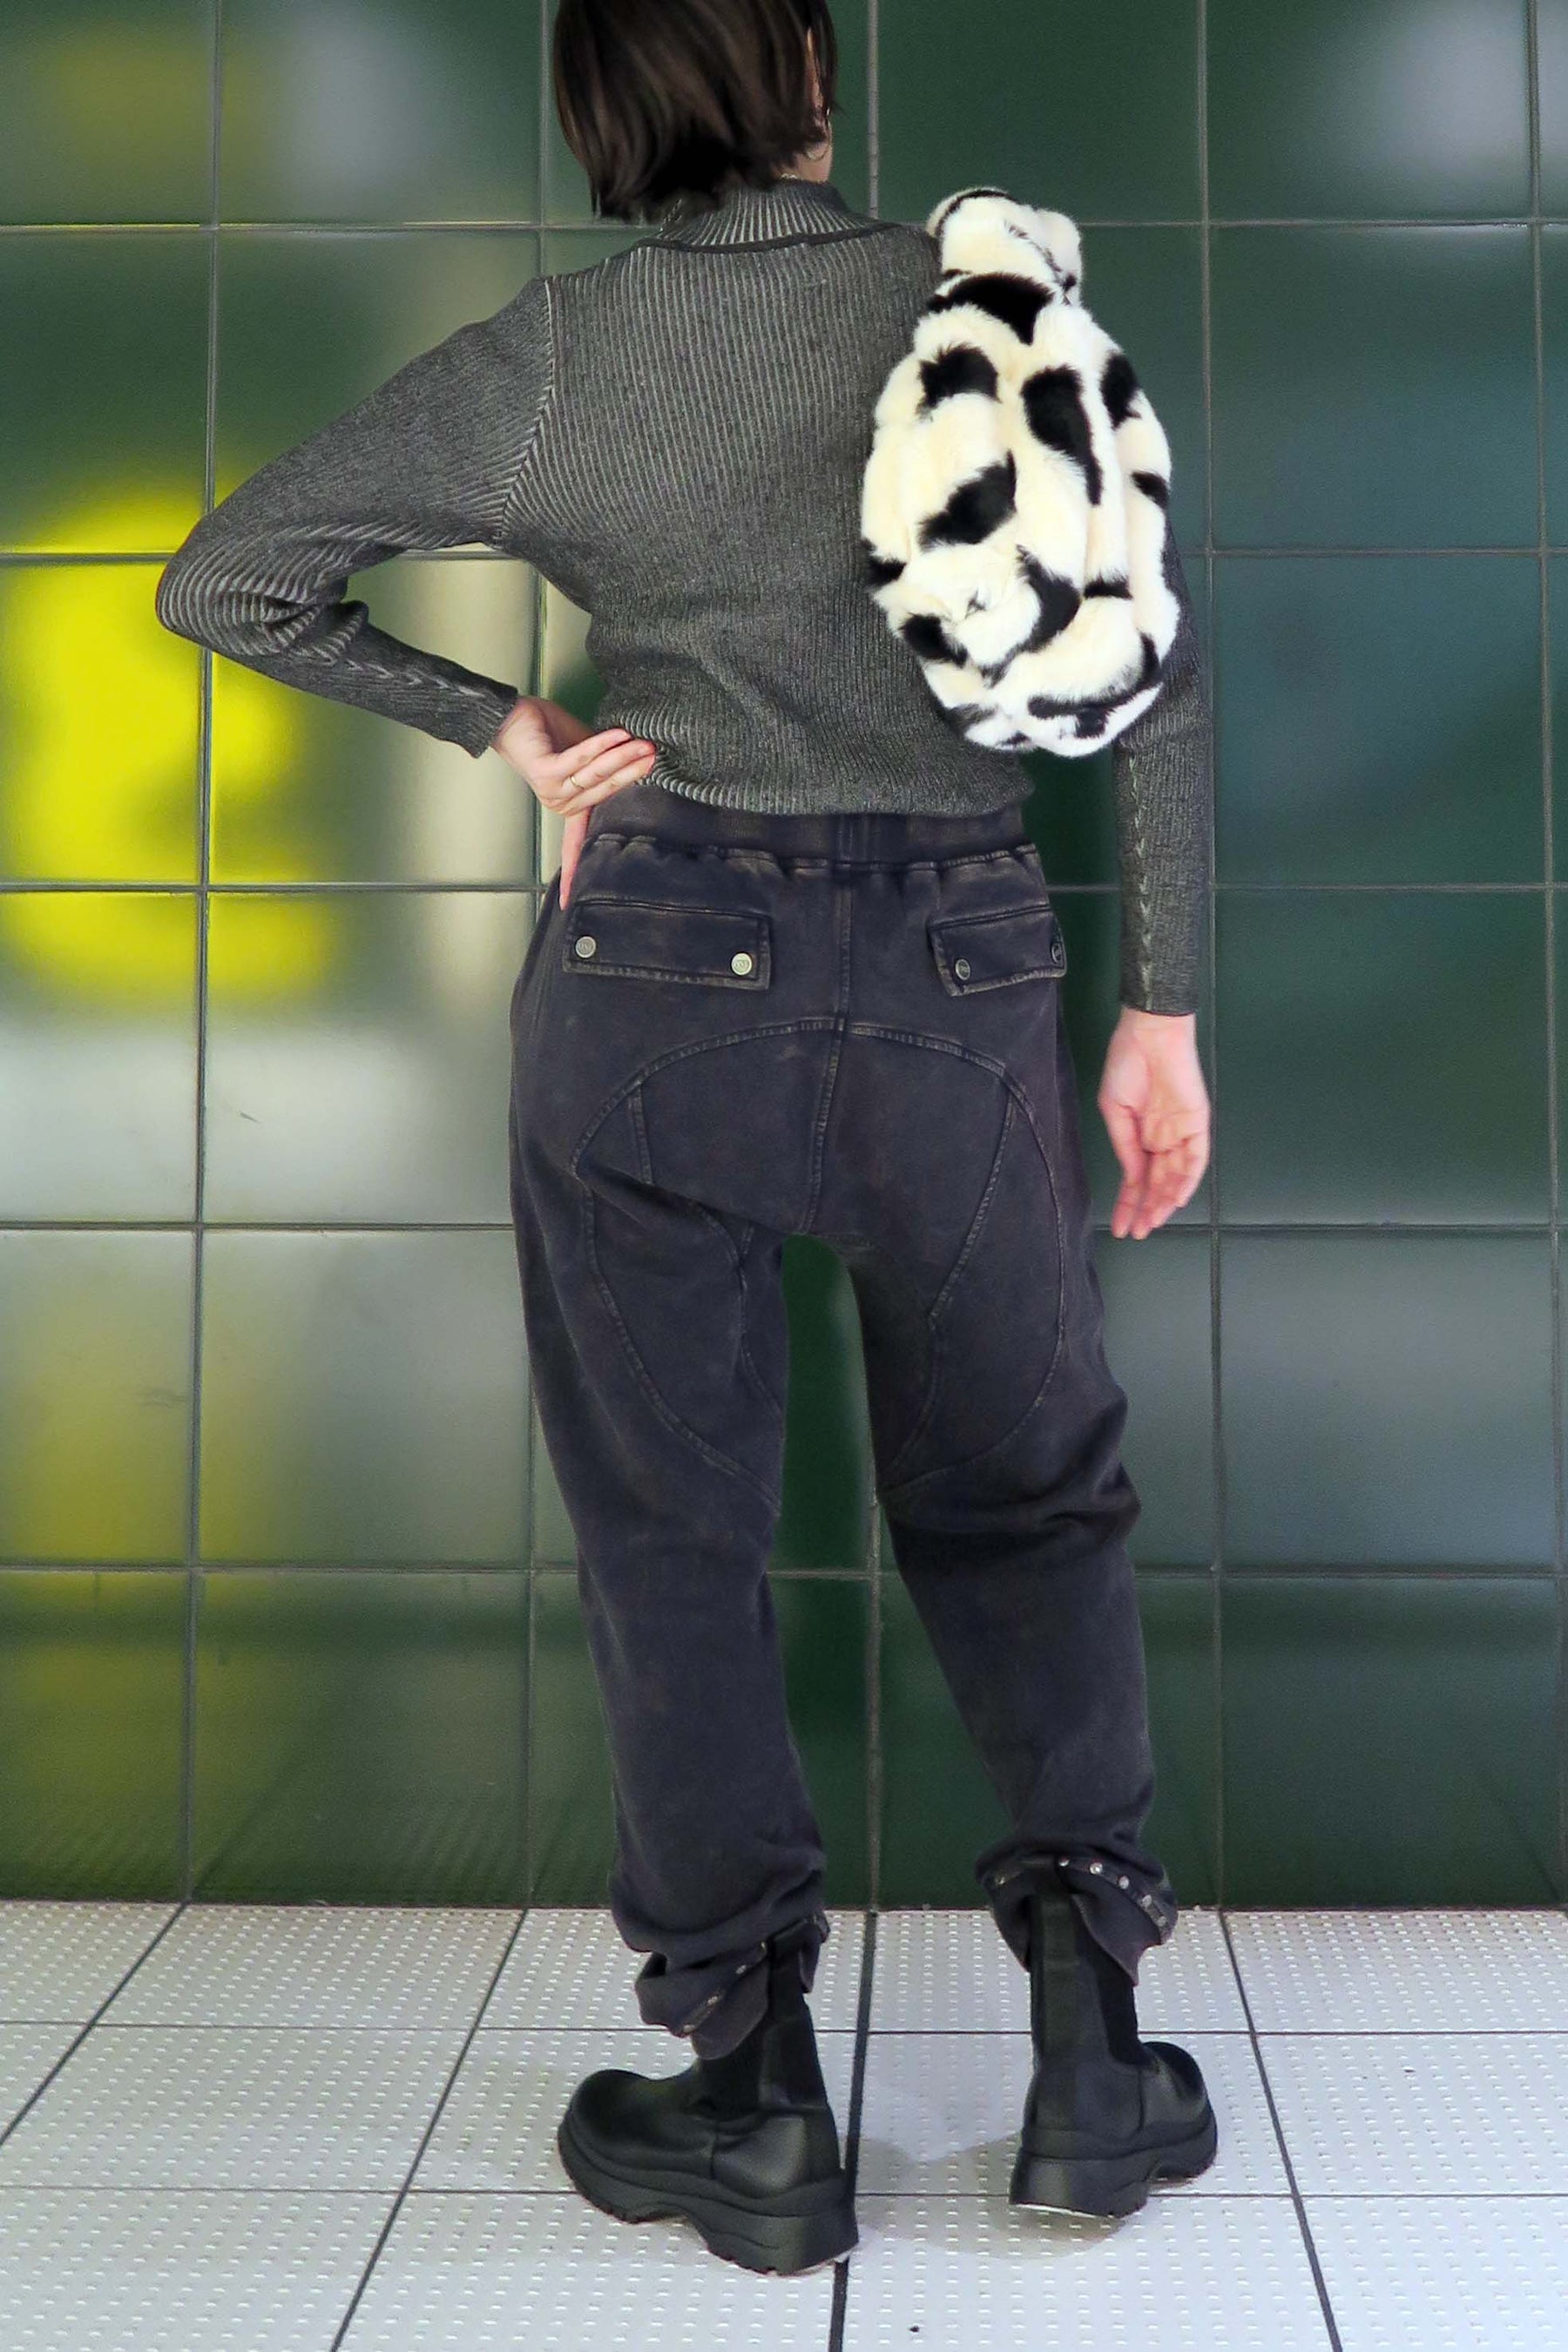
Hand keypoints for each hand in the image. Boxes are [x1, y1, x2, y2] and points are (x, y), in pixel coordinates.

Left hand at [490, 696, 656, 906]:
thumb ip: (605, 765)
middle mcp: (560, 804)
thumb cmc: (546, 734)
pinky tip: (620, 735)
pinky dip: (601, 746)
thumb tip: (638, 765)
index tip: (568, 904)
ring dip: (622, 757)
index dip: (574, 873)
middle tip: (654, 754)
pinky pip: (581, 760)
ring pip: (596, 776)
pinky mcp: (547, 772)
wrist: (511, 716)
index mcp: (568, 807)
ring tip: (645, 744)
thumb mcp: (583, 753)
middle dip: (632, 772)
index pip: (576, 844)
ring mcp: (552, 791)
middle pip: (605, 793)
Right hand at [1097, 1007, 1209, 1238]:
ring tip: (1153, 1222)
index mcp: (1141, 1135)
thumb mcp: (1114, 1110)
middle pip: (1158, 1183)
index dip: (1128, 1203)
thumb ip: (1124, 1146)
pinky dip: (1188, 1178)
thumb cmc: (1126, 1066)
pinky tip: (1177, 1198)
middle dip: (1148, 1209)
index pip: (1136, 1178)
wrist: (1147, 1035)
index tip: (1120, 1227)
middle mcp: (1163, 1139)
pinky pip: (1196, 1157)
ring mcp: (1181, 1132)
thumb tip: (1131, 1178)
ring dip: (1165, 1200)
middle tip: (1139, 1233)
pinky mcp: (1197, 1122)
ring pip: (1177, 1175)